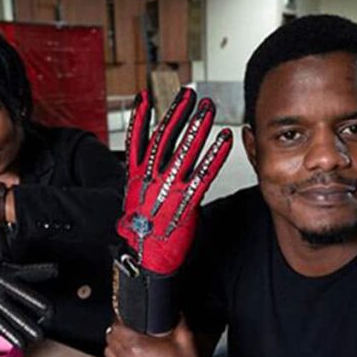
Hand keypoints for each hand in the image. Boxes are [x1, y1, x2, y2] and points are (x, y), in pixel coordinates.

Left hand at [103, 318, 210, 356]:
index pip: (117, 326)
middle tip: (129, 328)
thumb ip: (178, 320)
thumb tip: (173, 311)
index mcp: (137, 347)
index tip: (127, 317)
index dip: (121, 318)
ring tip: (126, 343)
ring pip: (107, 353)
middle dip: (118, 331)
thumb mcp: (186, 340)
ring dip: (114, 346)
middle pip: (110, 338)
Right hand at [117, 88, 231, 274]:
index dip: (140, 117)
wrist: (145, 260)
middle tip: (188, 96)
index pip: (136, 139)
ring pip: (184, 150)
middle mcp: (150, 178)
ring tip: (207, 109)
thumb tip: (143, 172)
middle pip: (164, 138)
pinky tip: (224, 140)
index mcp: (134, 177)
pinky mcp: (186, 200)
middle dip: (177, 114)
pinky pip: (203, 173)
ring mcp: (168, 187)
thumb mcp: (132, 204)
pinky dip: (215, 155)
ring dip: (197, 127)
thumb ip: (139, 183)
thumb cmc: (140, 236)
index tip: (145, 98)